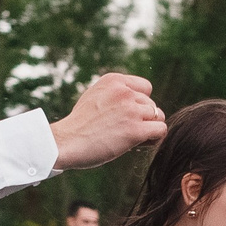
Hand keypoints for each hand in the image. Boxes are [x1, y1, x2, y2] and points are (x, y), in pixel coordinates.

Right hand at [50, 73, 165, 170]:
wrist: (65, 142)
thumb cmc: (78, 126)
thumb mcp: (95, 97)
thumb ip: (115, 94)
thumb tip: (138, 102)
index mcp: (114, 80)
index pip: (146, 88)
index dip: (140, 103)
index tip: (127, 116)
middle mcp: (124, 91)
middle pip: (151, 104)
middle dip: (143, 119)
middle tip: (126, 132)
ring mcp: (130, 110)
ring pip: (158, 116)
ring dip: (149, 129)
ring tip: (132, 139)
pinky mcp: (135, 130)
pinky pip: (160, 130)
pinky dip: (154, 139)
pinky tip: (139, 144)